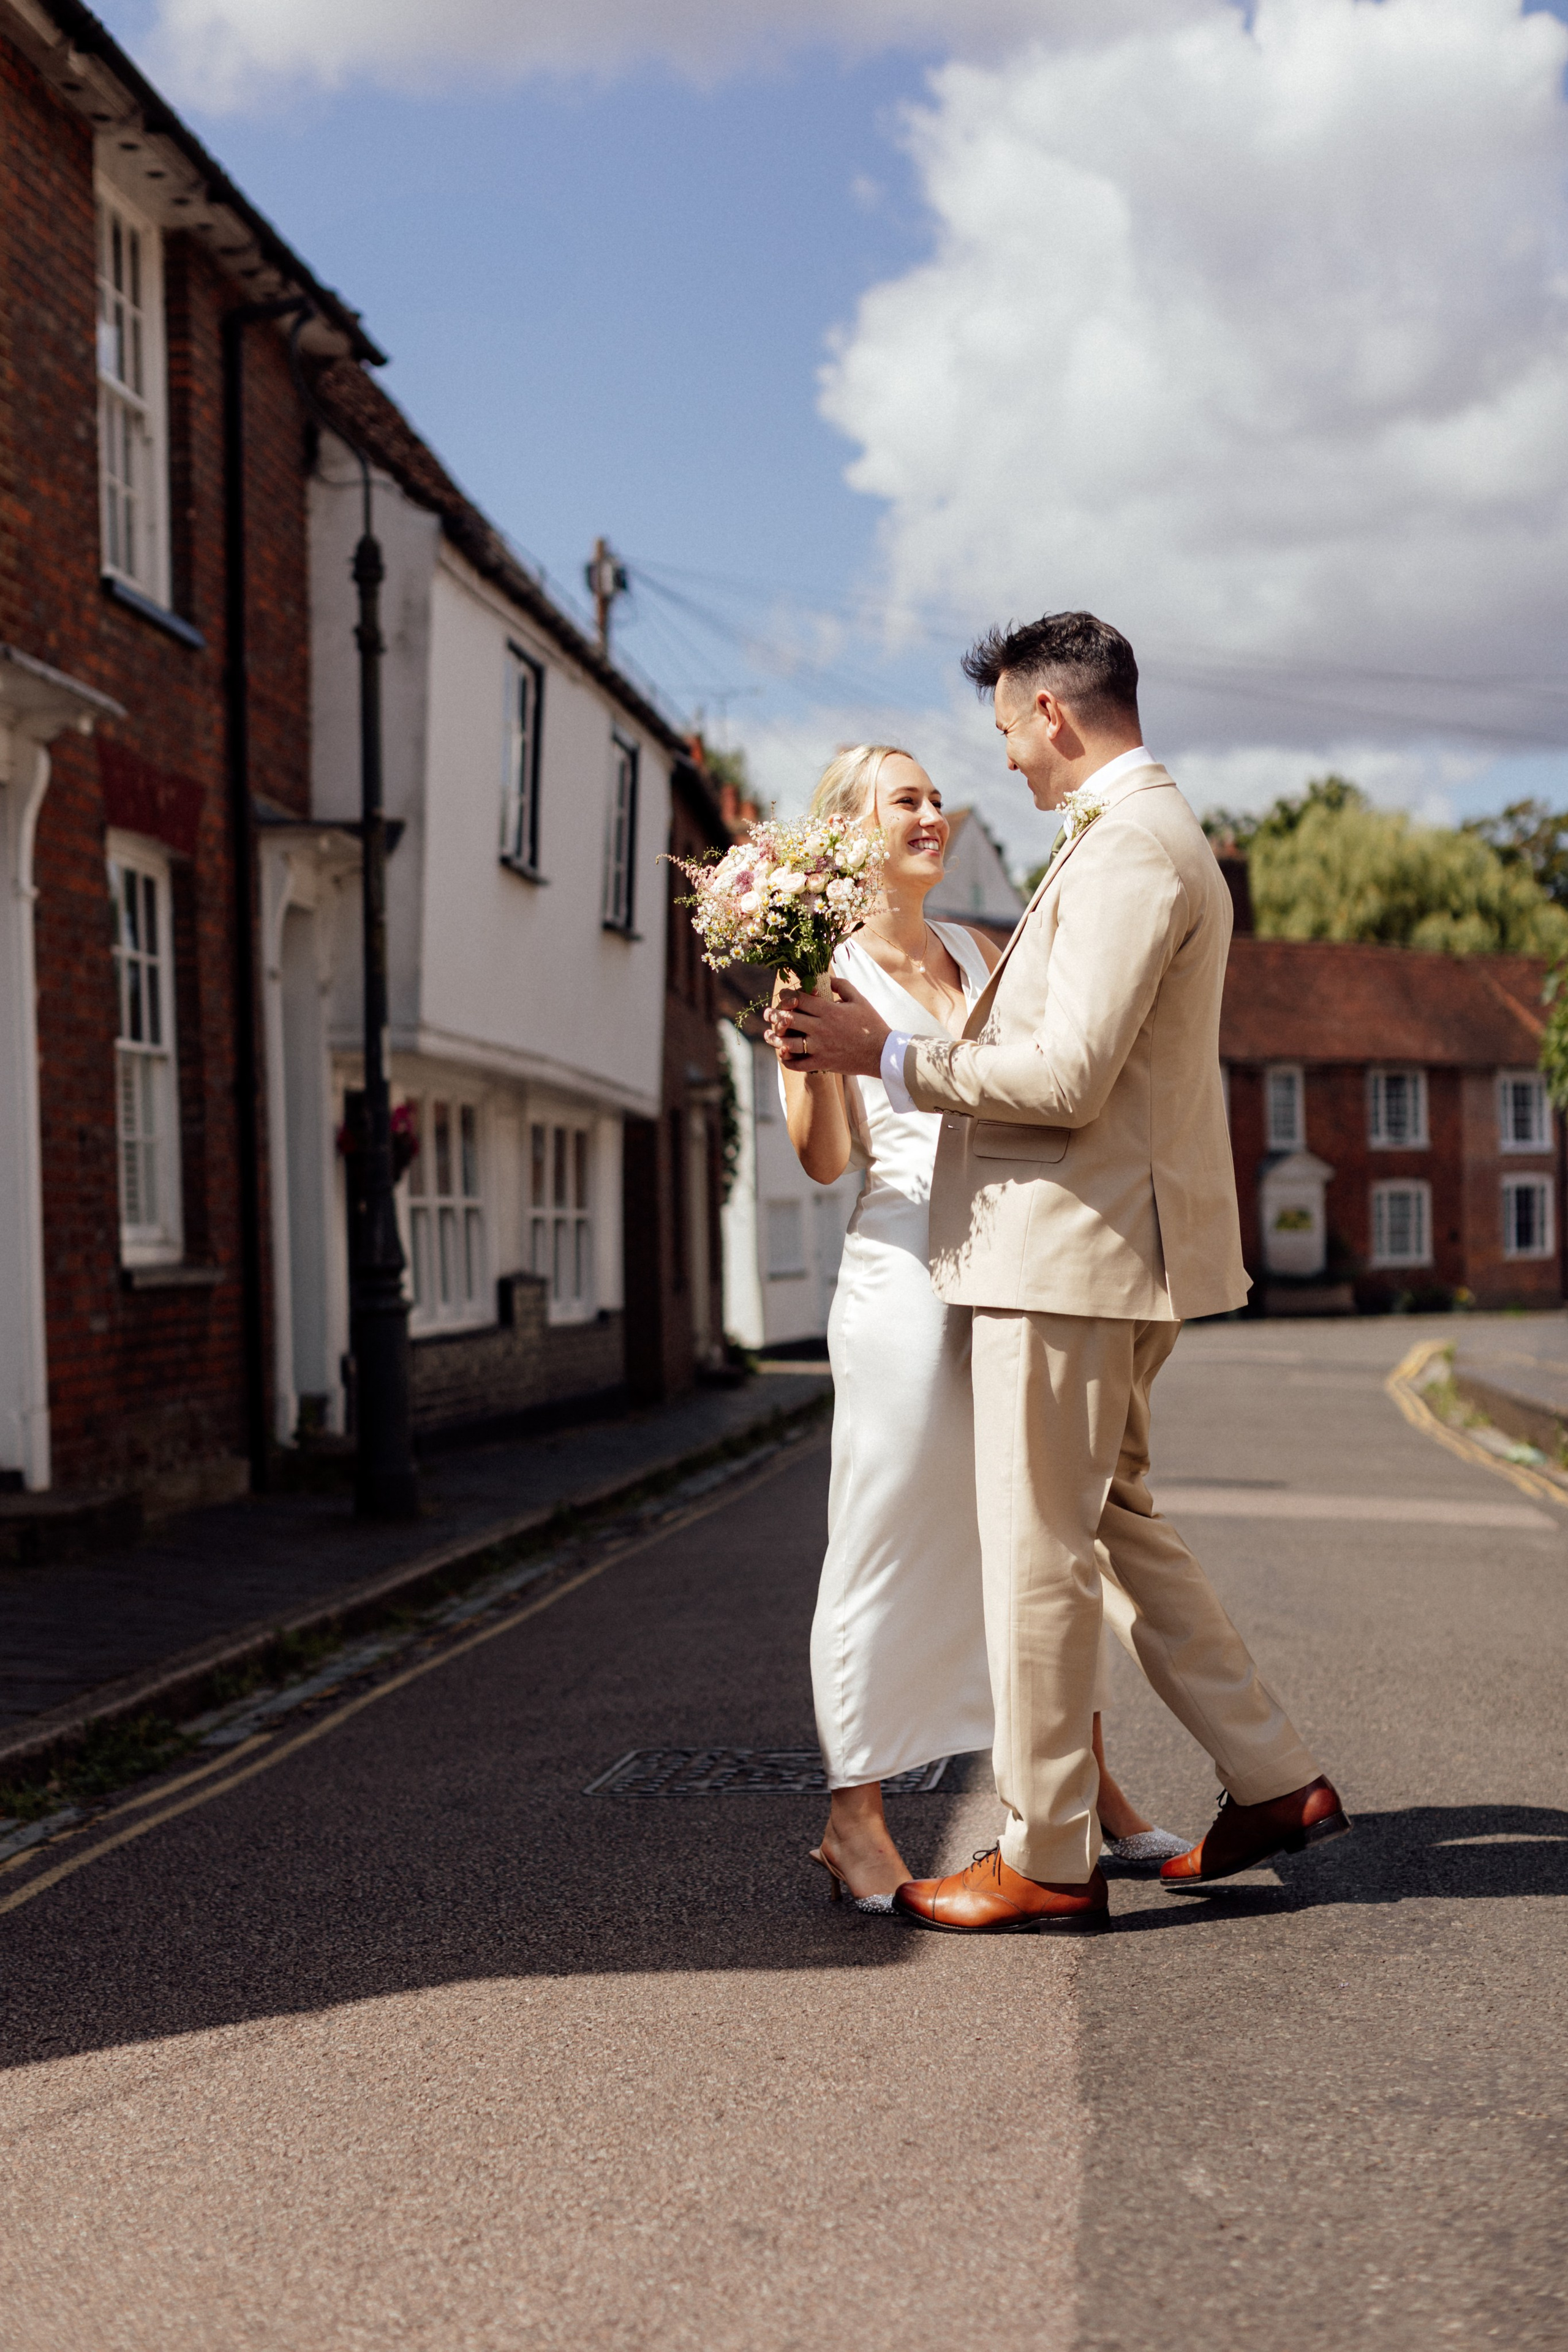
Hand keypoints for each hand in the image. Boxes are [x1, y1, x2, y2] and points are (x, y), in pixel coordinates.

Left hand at [766, 977, 888, 1077]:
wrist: (882, 1052)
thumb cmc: (871, 1023)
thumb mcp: (859, 999)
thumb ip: (841, 985)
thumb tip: (824, 977)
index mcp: (829, 1010)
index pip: (799, 999)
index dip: (786, 995)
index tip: (782, 995)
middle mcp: (821, 1028)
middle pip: (789, 1019)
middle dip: (775, 1014)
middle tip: (768, 1013)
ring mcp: (820, 1047)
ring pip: (789, 1043)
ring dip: (775, 1038)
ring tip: (768, 1035)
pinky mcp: (822, 1063)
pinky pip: (798, 1064)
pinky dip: (787, 1060)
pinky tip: (783, 1054)